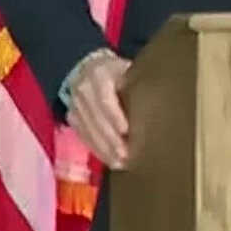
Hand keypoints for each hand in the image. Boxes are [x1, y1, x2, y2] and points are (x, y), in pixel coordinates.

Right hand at [64, 49, 130, 168]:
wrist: (87, 68)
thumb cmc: (117, 71)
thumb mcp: (128, 69)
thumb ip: (137, 83)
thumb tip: (159, 104)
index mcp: (99, 74)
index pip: (105, 98)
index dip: (115, 116)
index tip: (127, 131)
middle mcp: (83, 89)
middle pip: (96, 118)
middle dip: (111, 139)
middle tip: (127, 155)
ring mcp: (75, 105)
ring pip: (88, 130)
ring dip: (104, 149)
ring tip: (121, 163)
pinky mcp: (72, 118)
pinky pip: (83, 136)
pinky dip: (97, 150)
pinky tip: (110, 160)